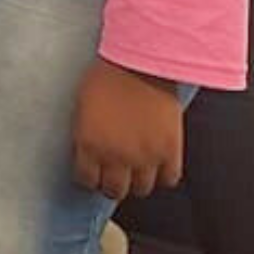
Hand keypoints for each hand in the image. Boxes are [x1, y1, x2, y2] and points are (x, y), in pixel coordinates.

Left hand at [72, 58, 185, 200]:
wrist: (140, 63)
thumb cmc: (107, 76)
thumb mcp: (83, 108)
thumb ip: (86, 134)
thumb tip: (89, 152)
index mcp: (89, 144)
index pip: (86, 179)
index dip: (89, 177)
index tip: (93, 172)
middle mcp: (116, 156)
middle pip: (114, 190)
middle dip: (112, 184)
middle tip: (114, 174)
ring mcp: (145, 157)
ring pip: (141, 189)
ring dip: (137, 181)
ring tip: (136, 169)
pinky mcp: (170, 151)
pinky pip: (169, 179)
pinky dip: (164, 175)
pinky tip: (158, 165)